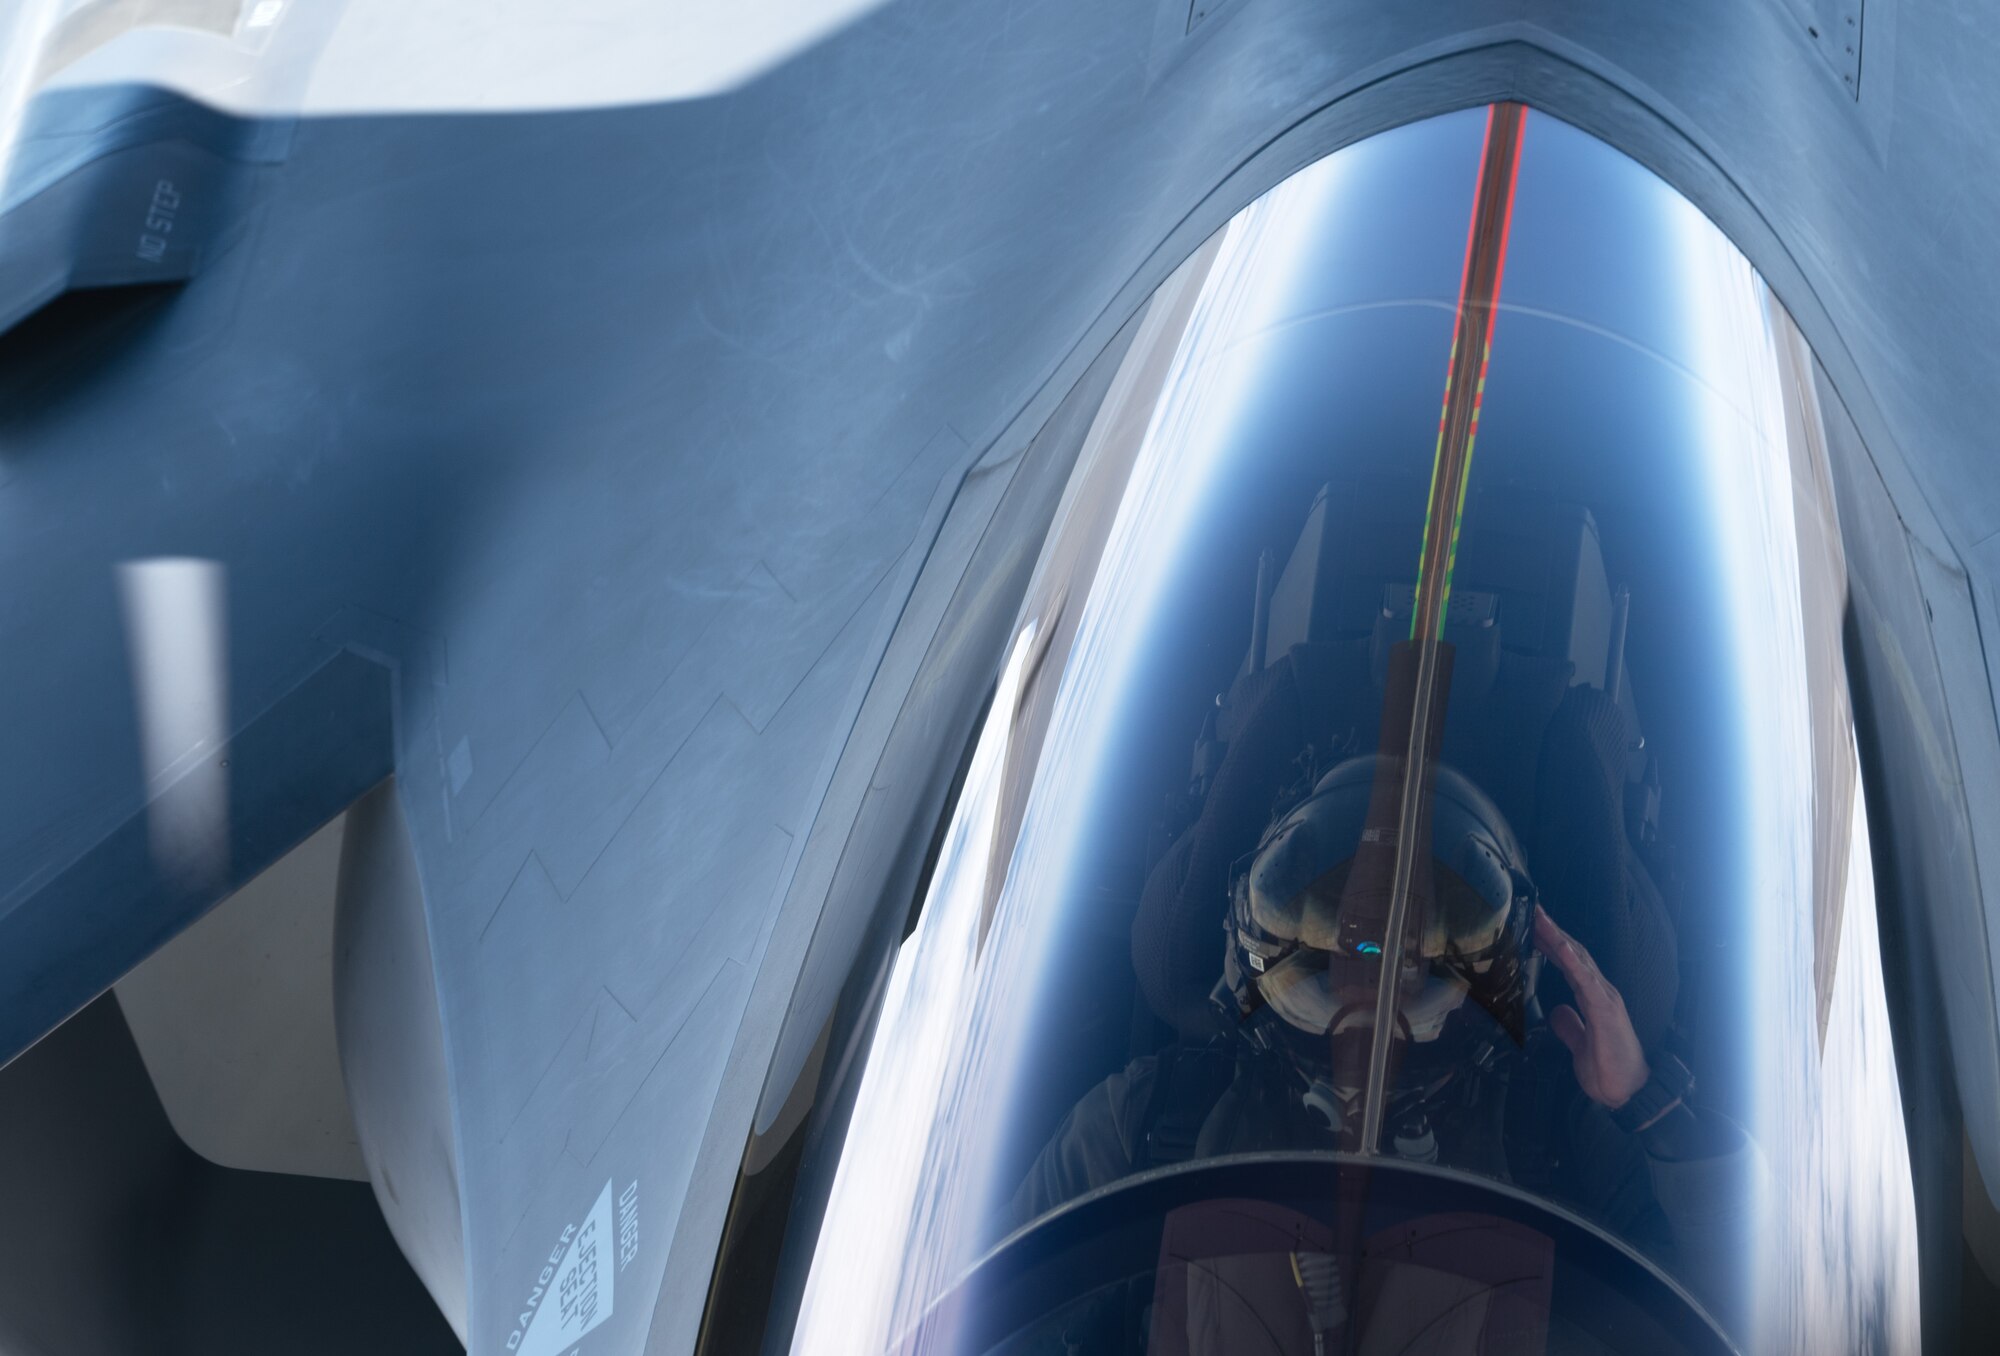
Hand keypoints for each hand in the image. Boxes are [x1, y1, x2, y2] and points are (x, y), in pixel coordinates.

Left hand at [1534, 906, 1648, 1109]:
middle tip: (1531, 909)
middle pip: (1572, 954)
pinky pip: (1587, 982)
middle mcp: (1598, 992)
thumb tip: (1558, 1011)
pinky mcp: (1606, 1010)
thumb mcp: (1579, 1043)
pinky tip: (1562, 948)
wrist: (1628, 1093)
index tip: (1530, 925)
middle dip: (1551, 931)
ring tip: (1541, 918)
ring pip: (1579, 961)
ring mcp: (1604, 998)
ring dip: (1559, 938)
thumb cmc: (1608, 1068)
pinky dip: (1574, 962)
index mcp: (1591, 997)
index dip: (1549, 944)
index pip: (1568, 963)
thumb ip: (1569, 1026)